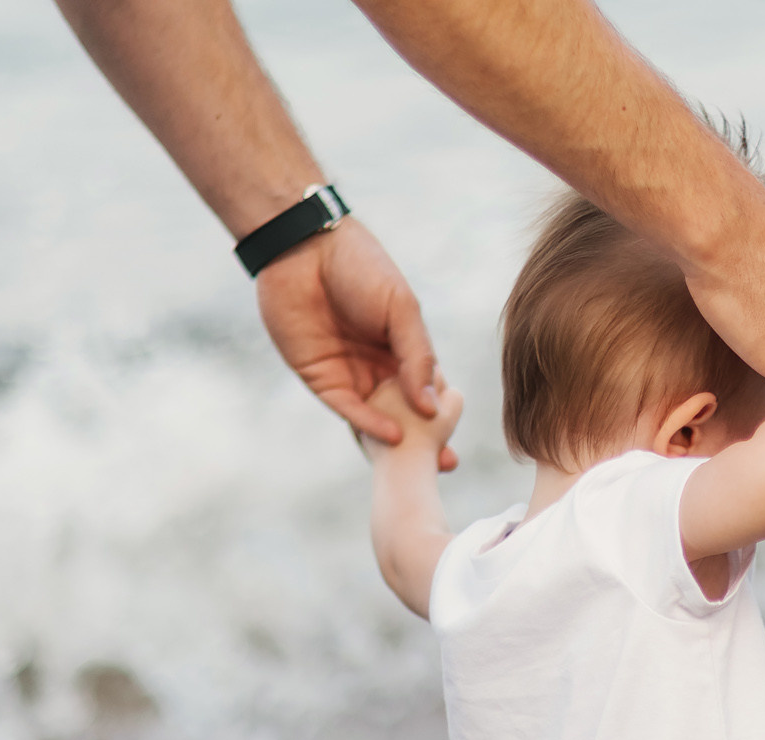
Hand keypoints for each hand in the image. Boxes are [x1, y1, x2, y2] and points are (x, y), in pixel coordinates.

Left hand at [256, 217, 456, 466]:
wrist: (305, 248)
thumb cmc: (360, 267)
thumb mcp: (403, 309)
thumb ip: (418, 357)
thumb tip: (432, 407)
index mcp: (400, 347)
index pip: (424, 390)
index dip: (442, 416)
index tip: (458, 439)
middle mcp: (375, 366)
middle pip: (403, 413)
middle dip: (424, 441)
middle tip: (448, 466)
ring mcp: (348, 374)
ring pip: (376, 418)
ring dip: (398, 443)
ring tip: (423, 463)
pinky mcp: (320, 378)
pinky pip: (348, 408)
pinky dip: (369, 424)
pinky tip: (392, 435)